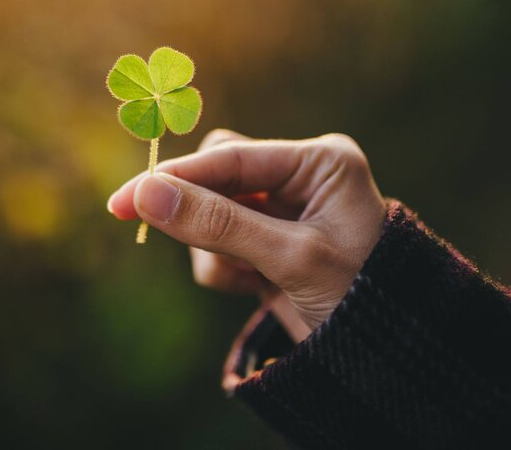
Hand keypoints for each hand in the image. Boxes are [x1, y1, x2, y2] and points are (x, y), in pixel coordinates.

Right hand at [107, 129, 385, 340]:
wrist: (386, 355)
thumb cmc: (360, 298)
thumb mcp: (289, 257)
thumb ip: (218, 223)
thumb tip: (145, 195)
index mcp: (318, 162)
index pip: (231, 157)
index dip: (175, 178)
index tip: (125, 200)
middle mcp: (298, 177)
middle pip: (215, 175)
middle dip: (196, 211)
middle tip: (160, 231)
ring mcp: (281, 209)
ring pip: (211, 210)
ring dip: (212, 248)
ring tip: (243, 277)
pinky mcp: (265, 240)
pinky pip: (218, 240)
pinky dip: (221, 266)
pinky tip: (250, 286)